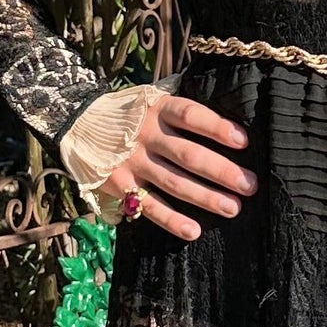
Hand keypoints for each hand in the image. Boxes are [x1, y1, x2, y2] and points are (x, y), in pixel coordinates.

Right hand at [106, 93, 256, 240]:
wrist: (76, 120)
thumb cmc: (129, 111)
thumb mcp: (152, 96)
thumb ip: (181, 103)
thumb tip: (225, 104)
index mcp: (157, 108)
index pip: (191, 115)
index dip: (217, 128)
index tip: (243, 141)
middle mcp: (145, 135)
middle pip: (188, 155)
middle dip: (222, 171)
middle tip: (249, 185)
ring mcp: (132, 162)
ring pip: (174, 183)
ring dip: (205, 197)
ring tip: (233, 208)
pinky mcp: (120, 186)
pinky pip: (149, 206)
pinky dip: (171, 220)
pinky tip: (194, 231)